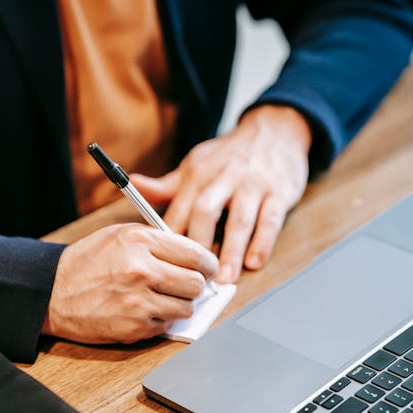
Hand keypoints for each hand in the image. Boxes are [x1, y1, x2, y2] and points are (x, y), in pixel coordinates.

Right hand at [42, 223, 218, 343]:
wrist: (52, 292)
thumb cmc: (88, 262)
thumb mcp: (121, 235)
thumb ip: (158, 241)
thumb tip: (194, 255)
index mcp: (140, 241)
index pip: (195, 254)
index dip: (208, 264)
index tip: (208, 268)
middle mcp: (142, 270)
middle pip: (196, 283)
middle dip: (196, 285)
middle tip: (187, 284)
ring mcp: (138, 302)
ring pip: (187, 308)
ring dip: (180, 304)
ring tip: (163, 296)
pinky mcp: (134, 327)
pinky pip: (167, 325)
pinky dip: (162, 319)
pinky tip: (145, 309)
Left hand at [130, 105, 310, 282]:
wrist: (273, 132)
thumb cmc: (228, 157)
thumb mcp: (195, 165)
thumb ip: (166, 185)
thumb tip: (133, 186)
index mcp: (198, 174)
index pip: (178, 210)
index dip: (169, 240)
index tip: (163, 265)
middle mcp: (224, 178)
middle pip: (205, 213)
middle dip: (197, 247)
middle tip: (193, 278)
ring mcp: (253, 185)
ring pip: (240, 220)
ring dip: (231, 252)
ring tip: (224, 280)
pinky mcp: (279, 193)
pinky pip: (270, 220)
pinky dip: (262, 243)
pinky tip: (254, 262)